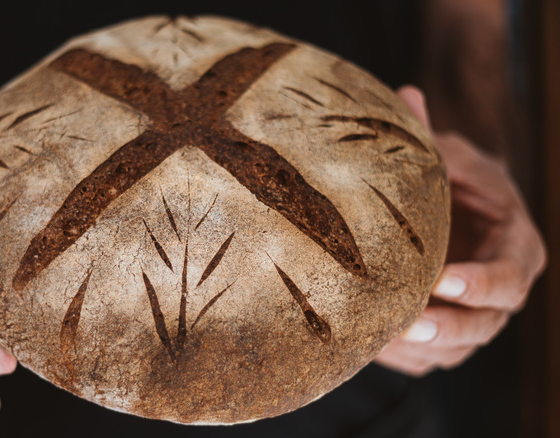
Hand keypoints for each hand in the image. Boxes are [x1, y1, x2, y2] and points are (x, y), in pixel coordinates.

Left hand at [375, 87, 546, 375]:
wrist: (446, 208)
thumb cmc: (450, 177)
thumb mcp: (444, 155)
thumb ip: (426, 138)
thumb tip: (406, 93)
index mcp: (515, 245)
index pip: (509, 276)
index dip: (481, 283)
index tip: (443, 281)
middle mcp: (501, 288)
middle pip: (488, 324)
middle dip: (451, 327)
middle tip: (409, 324)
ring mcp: (475, 316)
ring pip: (459, 349)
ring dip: (424, 350)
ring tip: (383, 340)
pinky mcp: (446, 334)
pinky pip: (430, 360)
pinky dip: (405, 358)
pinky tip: (371, 347)